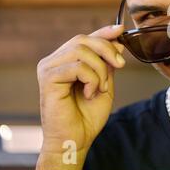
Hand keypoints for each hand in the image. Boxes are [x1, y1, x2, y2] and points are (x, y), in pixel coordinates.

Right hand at [35, 25, 124, 169]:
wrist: (76, 139)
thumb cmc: (87, 116)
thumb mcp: (104, 84)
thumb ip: (108, 64)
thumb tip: (117, 42)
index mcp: (66, 61)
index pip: (85, 39)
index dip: (103, 32)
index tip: (121, 29)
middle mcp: (54, 62)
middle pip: (83, 40)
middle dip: (107, 50)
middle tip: (121, 65)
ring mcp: (48, 69)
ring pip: (81, 51)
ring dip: (100, 69)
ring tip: (101, 87)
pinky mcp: (48, 79)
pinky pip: (77, 67)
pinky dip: (91, 79)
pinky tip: (90, 93)